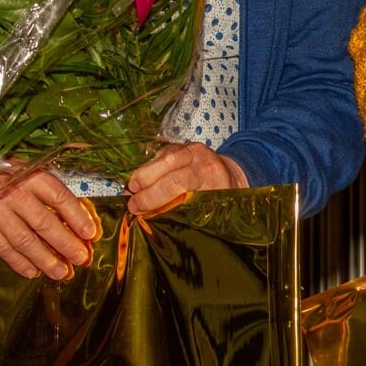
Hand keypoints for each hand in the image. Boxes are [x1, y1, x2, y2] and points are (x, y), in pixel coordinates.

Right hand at [0, 160, 99, 279]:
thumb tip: (71, 208)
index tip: (90, 233)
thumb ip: (43, 183)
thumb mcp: (22, 165)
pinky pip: (3, 249)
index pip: (59, 198)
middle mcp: (13, 194)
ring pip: (25, 241)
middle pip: (45, 224)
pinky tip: (32, 272)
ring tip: (61, 272)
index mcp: (28, 175)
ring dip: (45, 259)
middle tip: (81, 258)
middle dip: (66, 244)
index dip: (77, 217)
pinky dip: (19, 263)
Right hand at [125, 142, 247, 215]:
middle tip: (130, 200)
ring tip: (131, 190)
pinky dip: (148, 167)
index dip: (153, 197)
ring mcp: (190, 148)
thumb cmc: (223, 197)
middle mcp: (200, 156)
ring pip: (161, 156)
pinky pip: (161, 154)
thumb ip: (187, 212)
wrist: (235, 175)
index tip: (137, 209)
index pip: (177, 181)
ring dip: (142, 173)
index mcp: (210, 173)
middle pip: (166, 163)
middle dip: (144, 182)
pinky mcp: (181, 146)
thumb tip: (155, 219)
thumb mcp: (211, 208)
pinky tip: (140, 181)